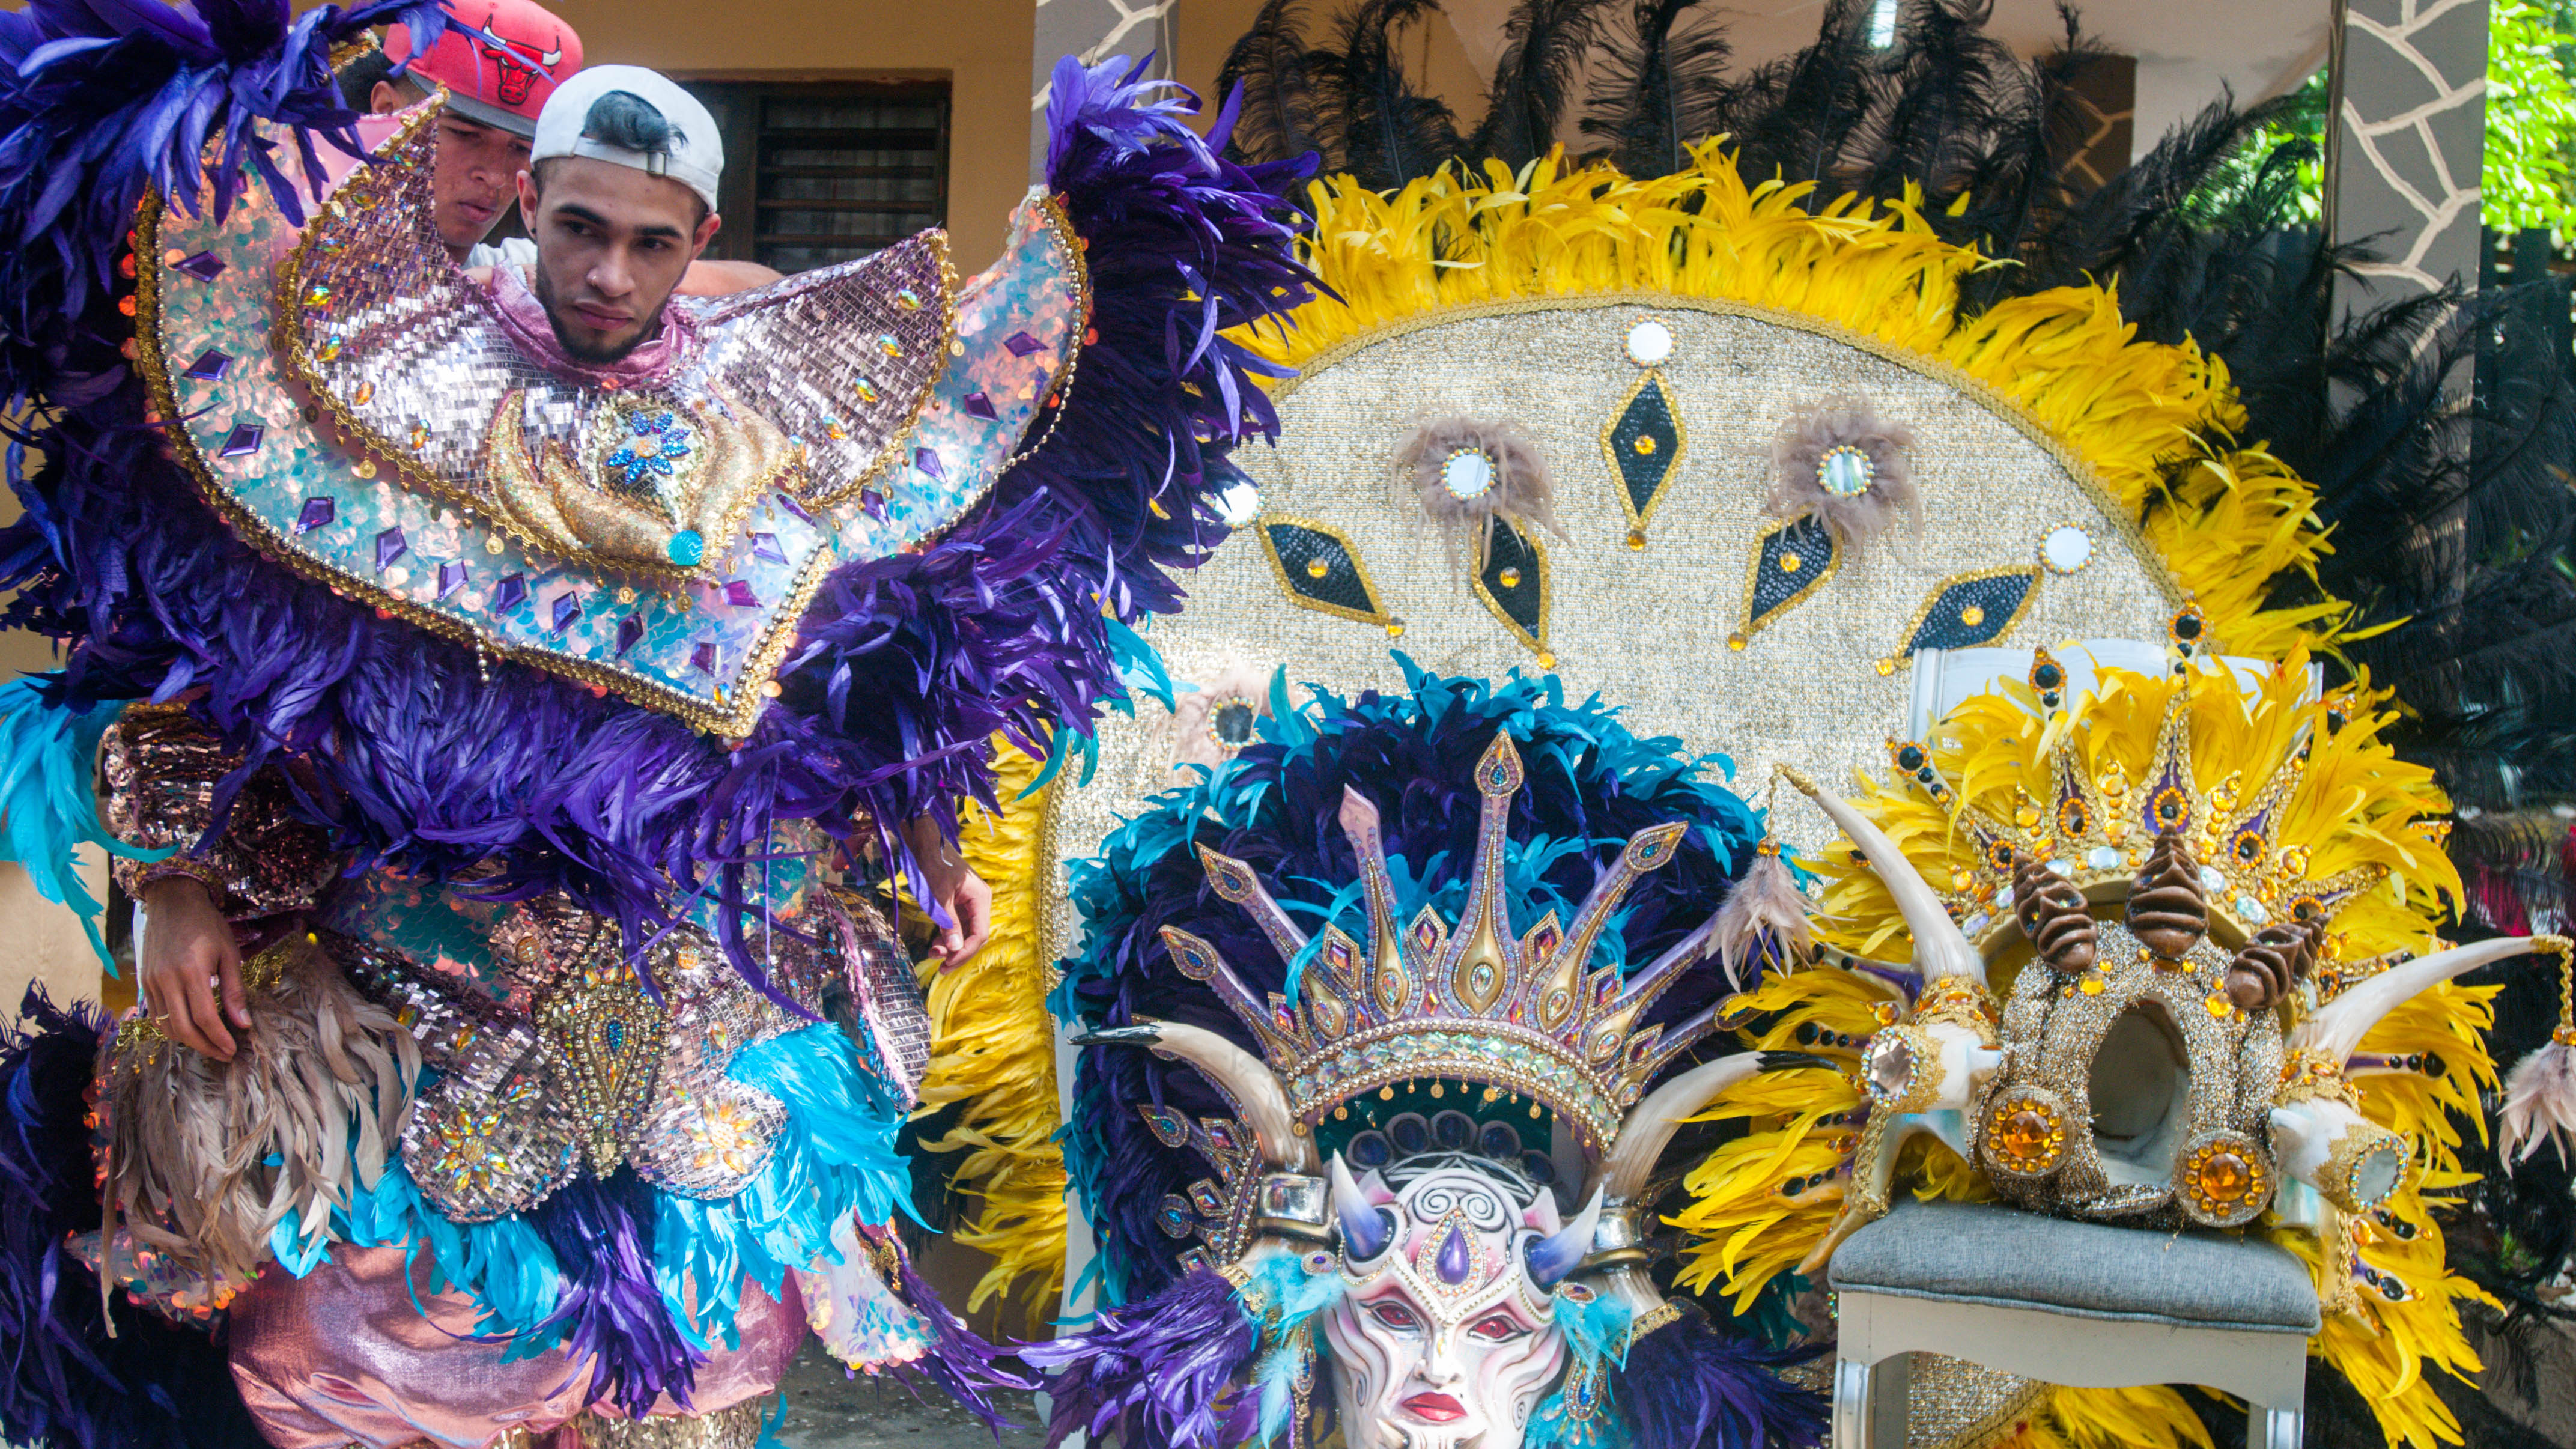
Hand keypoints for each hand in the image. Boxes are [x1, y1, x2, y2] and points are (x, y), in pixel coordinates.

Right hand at [140, 875, 247, 1059]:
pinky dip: (172, 1028)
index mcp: (191, 971)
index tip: (232, 1049)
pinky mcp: (144, 981)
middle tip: (223, 1053)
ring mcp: (151, 982)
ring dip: (188, 1041)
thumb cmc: (207, 925)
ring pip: (166, 1025)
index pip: (204, 1018)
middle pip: (183, 1028)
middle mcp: (166, 979)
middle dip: (205, 1046)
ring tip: (209, 1045)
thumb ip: (234, 991)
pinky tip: (190, 1030)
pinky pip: (155, 1015)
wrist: (172, 902)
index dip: (219, 1038)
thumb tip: (243, 1023)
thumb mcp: (229, 954)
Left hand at [903, 814, 991, 972]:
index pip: (980, 934)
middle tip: (940, 967)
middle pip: (975, 936)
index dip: (965, 952)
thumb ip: (949, 923)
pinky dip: (946, 936)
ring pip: (965, 933)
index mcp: (980, 899)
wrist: (926, 844)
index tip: (947, 964)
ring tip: (932, 954)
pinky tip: (934, 944)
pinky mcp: (958, 903)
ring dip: (951, 946)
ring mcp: (969, 903)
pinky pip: (957, 925)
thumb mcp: (939, 897)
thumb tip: (955, 950)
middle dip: (958, 952)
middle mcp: (979, 903)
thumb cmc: (934, 865)